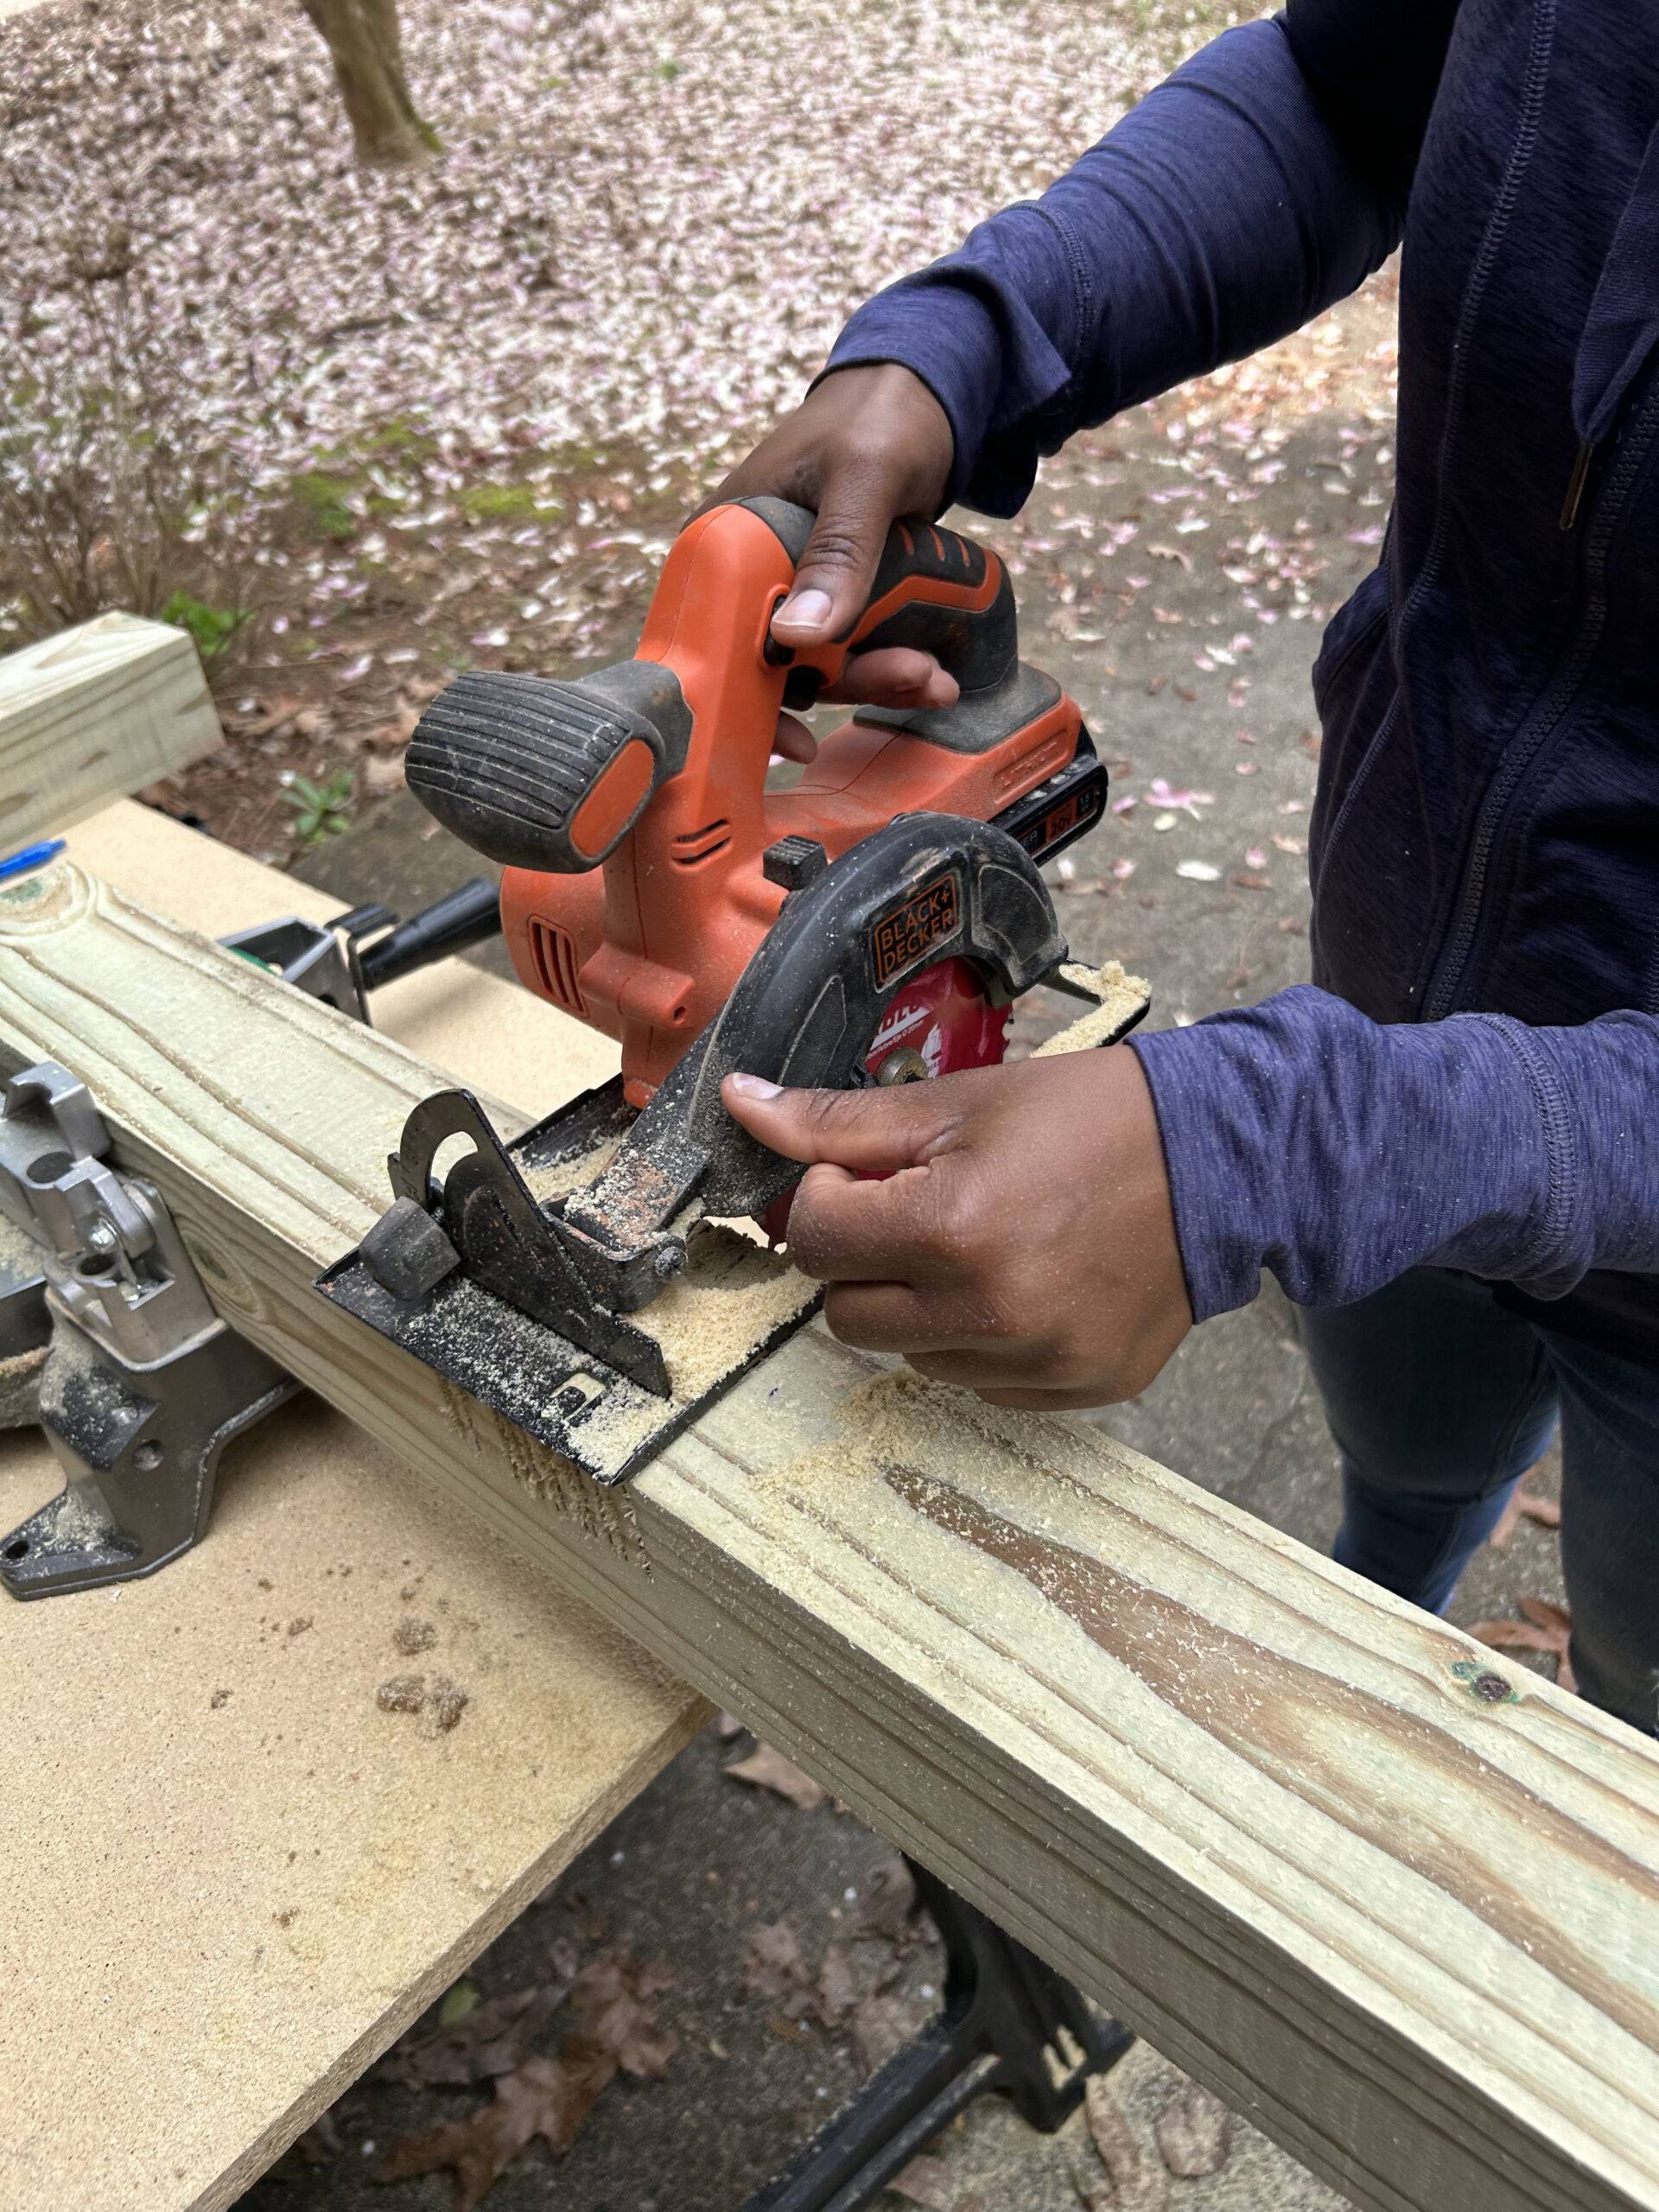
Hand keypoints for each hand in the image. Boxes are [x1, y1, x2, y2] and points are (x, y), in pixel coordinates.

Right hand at [703, 363, 959, 760]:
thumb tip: (796, 638)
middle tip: (914, 678)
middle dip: (845, 685)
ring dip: (876, 681)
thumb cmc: (881, 413)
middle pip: (773, 665)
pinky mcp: (829, 596)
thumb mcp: (864, 475)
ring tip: (933, 679)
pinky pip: (850, 648)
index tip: (791, 741)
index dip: (745, 700)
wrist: (926, 392)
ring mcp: (789, 587)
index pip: (711, 638)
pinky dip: (888, 665)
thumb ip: (837, 551)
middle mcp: (748, 571)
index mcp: (725, 538)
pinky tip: (931, 675)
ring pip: (819, 666)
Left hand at [721, 1048, 1192, 1407]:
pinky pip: (978, 1385)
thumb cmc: (1087, 1118)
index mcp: (950, 1229)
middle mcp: (989, 1313)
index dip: (830, 1200)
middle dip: (864, 1260)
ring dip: (922, 1305)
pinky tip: (1025, 1282)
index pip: (815, 1243)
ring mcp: (1035, 1364)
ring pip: (910, 1355)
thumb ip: (837, 1122)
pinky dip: (981, 1341)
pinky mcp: (1074, 1393)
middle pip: (845, 1315)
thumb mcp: (956, 1103)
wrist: (1222, 1160)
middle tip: (918, 1211)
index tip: (870, 1176)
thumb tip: (739, 1106)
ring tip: (984, 1243)